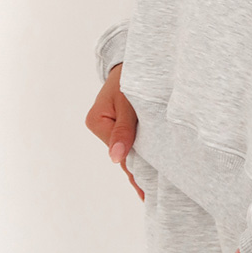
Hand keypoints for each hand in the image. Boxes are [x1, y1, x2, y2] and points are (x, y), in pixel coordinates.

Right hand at [84, 63, 143, 200]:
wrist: (137, 56)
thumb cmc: (129, 74)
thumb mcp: (127, 99)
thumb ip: (124, 128)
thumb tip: (116, 158)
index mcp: (97, 122)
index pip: (119, 149)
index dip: (135, 166)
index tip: (146, 189)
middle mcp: (102, 127)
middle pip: (123, 152)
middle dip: (139, 169)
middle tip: (153, 195)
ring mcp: (112, 126)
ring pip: (129, 148)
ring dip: (143, 162)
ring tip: (154, 190)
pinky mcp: (124, 123)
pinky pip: (133, 141)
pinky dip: (143, 152)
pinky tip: (152, 172)